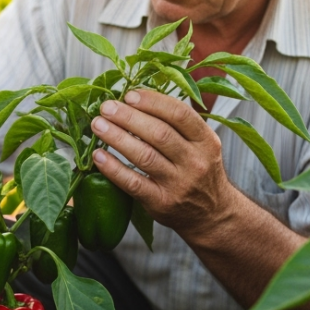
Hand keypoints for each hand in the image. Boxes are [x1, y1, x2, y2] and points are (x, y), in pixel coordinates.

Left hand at [89, 89, 240, 235]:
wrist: (212, 214)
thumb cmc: (199, 172)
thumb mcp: (202, 145)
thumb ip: (178, 124)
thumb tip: (138, 97)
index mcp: (206, 141)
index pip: (180, 114)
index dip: (152, 101)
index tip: (129, 95)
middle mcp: (195, 162)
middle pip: (159, 133)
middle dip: (128, 117)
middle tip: (106, 107)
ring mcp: (178, 184)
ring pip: (144, 156)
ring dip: (117, 137)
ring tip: (98, 125)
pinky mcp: (161, 203)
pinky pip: (133, 183)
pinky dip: (113, 168)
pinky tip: (98, 155)